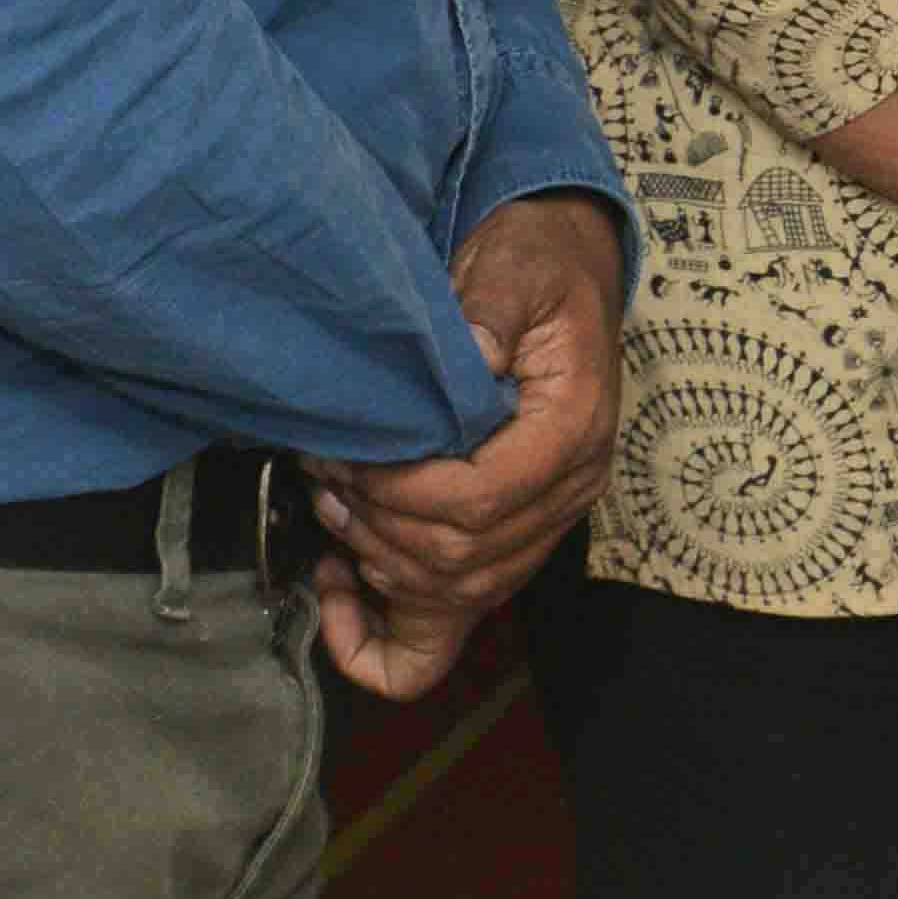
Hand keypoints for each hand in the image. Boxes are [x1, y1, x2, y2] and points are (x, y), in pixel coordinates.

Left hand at [306, 193, 624, 700]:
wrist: (563, 271)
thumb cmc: (535, 266)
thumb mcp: (514, 264)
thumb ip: (491, 305)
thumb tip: (469, 351)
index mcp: (572, 430)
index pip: (481, 502)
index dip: (402, 495)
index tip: (348, 459)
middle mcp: (568, 491)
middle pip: (464, 559)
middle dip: (379, 526)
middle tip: (325, 474)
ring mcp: (543, 523)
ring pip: (458, 593)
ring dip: (380, 561)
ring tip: (331, 503)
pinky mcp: (511, 537)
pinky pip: (452, 628)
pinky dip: (386, 635)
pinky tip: (341, 588)